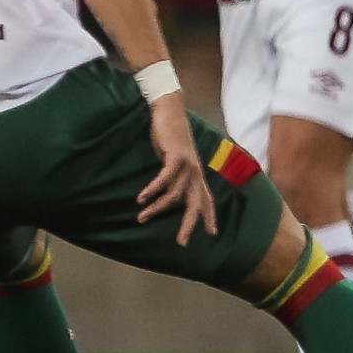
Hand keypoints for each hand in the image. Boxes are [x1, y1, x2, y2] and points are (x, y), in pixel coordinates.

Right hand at [139, 96, 216, 245]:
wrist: (169, 111)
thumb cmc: (170, 136)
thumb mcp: (175, 160)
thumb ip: (176, 176)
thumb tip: (169, 193)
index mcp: (197, 174)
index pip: (207, 199)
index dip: (210, 216)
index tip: (211, 233)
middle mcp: (195, 171)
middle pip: (196, 204)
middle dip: (189, 224)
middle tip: (181, 242)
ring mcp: (188, 164)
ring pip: (174, 194)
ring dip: (157, 207)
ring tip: (141, 216)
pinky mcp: (176, 156)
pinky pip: (165, 179)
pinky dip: (153, 189)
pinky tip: (142, 198)